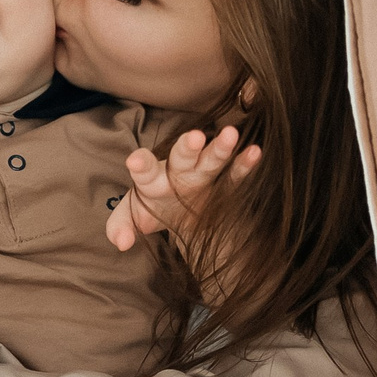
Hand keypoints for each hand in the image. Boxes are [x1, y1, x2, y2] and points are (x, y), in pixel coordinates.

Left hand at [105, 123, 261, 255]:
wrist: (177, 211)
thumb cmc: (151, 209)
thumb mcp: (133, 218)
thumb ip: (121, 227)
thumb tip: (121, 242)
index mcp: (152, 179)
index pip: (144, 169)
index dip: (141, 164)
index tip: (135, 161)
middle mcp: (177, 172)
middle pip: (182, 157)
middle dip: (188, 147)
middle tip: (194, 137)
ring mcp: (202, 175)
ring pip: (211, 159)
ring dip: (220, 148)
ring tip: (231, 134)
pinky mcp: (224, 185)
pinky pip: (235, 174)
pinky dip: (244, 164)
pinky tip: (255, 152)